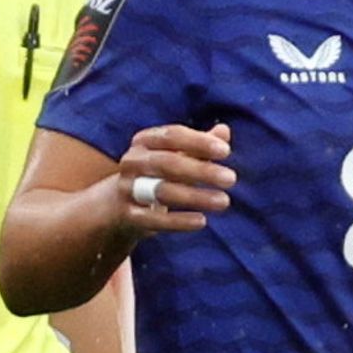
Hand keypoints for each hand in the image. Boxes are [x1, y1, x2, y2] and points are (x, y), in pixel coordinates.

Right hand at [108, 122, 234, 238]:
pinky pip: (153, 219)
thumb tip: (224, 131)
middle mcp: (132, 161)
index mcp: (144, 140)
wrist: (121, 203)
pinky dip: (178, 221)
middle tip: (231, 179)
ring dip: (194, 196)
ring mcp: (127, 188)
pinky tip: (201, 221)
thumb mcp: (178, 155)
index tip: (225, 152)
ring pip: (161, 191)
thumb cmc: (159, 173)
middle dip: (201, 170)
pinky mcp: (127, 214)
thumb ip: (199, 144)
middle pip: (167, 163)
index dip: (199, 142)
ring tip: (223, 201)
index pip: (172, 135)